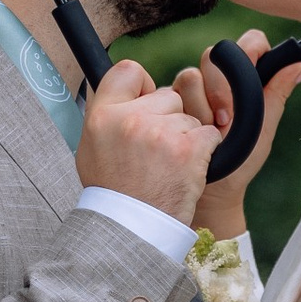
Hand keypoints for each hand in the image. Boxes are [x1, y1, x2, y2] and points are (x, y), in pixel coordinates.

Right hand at [77, 57, 215, 223]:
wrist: (133, 231)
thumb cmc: (115, 192)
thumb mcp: (91, 148)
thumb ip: (106, 115)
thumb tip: (123, 91)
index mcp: (102, 116)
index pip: (129, 70)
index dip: (143, 86)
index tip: (147, 103)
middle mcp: (129, 119)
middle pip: (168, 95)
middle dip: (169, 118)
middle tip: (156, 151)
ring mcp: (160, 133)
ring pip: (190, 118)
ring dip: (186, 140)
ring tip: (168, 168)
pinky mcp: (188, 149)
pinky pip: (209, 135)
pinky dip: (204, 152)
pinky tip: (187, 170)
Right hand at [173, 39, 300, 237]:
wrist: (212, 192)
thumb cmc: (242, 161)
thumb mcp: (263, 129)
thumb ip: (277, 95)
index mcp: (245, 79)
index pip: (250, 43)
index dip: (250, 51)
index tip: (250, 75)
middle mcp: (217, 79)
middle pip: (213, 55)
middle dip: (219, 89)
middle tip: (225, 121)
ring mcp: (192, 91)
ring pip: (190, 76)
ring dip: (200, 108)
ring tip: (208, 134)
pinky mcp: (170, 103)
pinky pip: (170, 95)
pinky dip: (182, 116)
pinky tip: (189, 135)